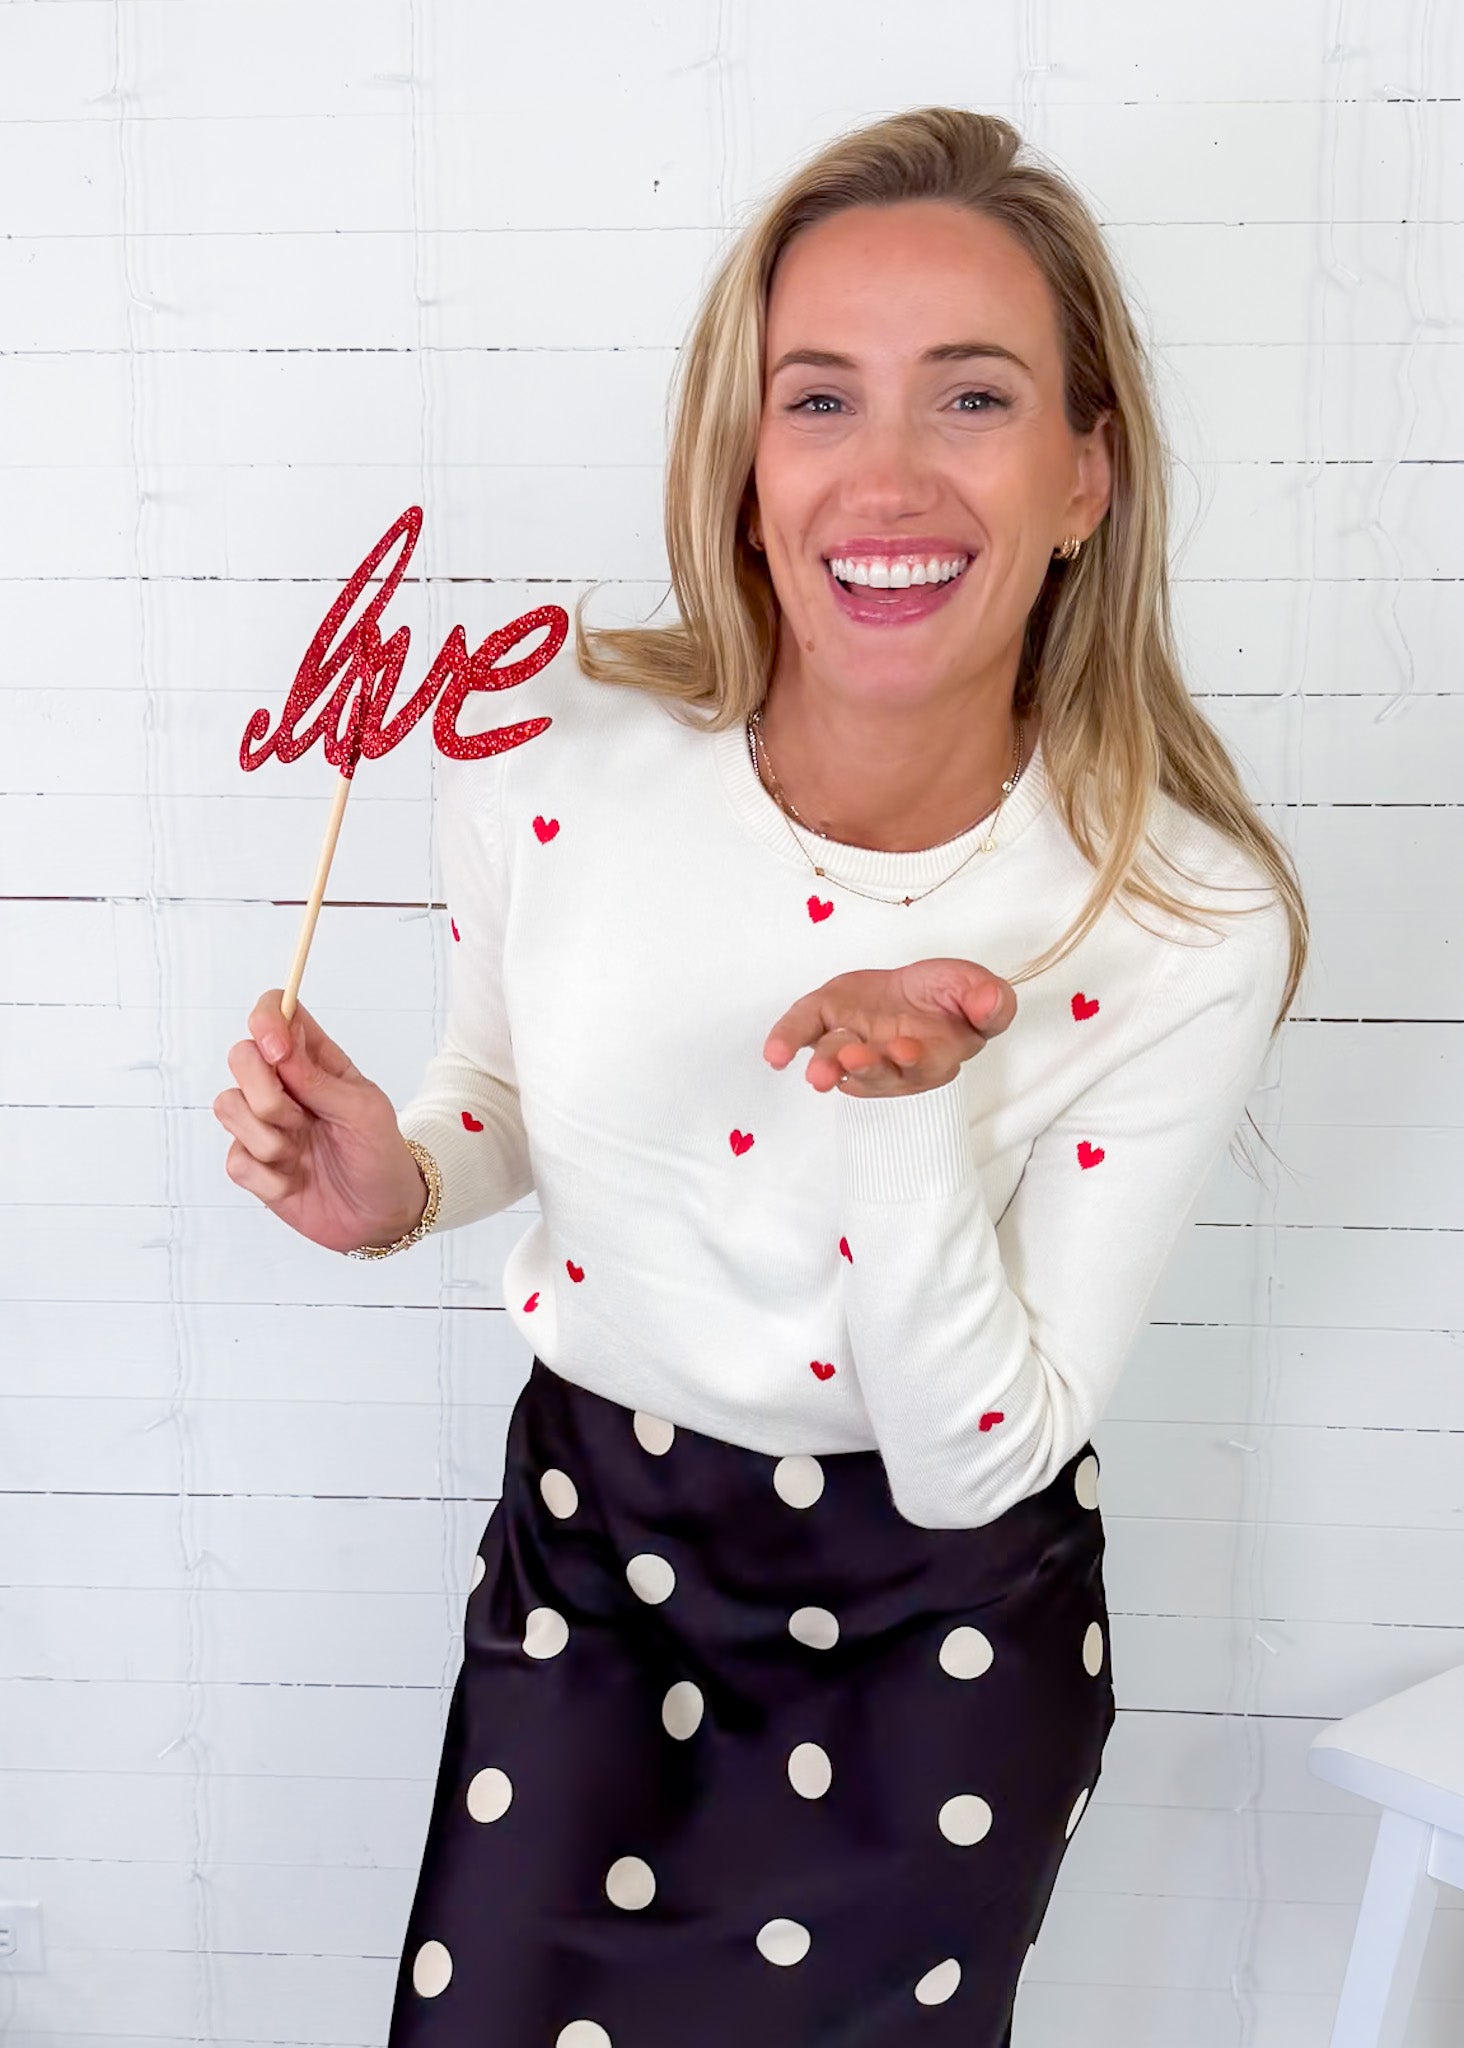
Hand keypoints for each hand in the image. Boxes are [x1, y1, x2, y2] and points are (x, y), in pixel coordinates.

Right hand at [214, 990, 431, 1252]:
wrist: (381, 1216)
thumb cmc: (380, 1154)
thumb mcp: (363, 1111)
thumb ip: (318, 1080)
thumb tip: (275, 1048)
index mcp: (315, 1060)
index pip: (275, 1010)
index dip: (265, 1020)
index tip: (276, 1050)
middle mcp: (283, 1085)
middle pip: (240, 1055)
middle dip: (264, 1092)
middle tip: (299, 1119)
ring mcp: (263, 1123)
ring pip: (227, 1105)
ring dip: (267, 1139)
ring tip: (301, 1154)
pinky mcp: (252, 1163)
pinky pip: (234, 1158)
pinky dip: (267, 1177)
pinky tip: (294, 1182)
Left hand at [763, 959, 1013, 1097]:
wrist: (912, 988)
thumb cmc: (947, 998)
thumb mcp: (977, 988)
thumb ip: (990, 1001)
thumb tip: (991, 1003)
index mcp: (934, 1054)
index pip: (924, 1063)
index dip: (914, 1059)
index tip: (905, 1050)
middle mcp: (891, 1060)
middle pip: (879, 1071)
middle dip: (868, 1067)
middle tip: (854, 1059)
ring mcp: (856, 1045)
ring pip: (842, 1061)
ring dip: (830, 1066)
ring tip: (818, 1073)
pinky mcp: (827, 1023)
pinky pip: (805, 1032)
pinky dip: (788, 1041)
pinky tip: (775, 1054)